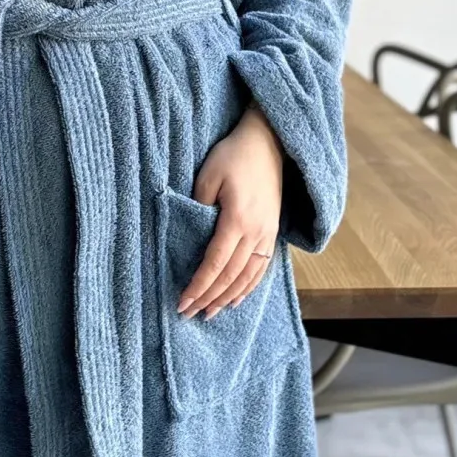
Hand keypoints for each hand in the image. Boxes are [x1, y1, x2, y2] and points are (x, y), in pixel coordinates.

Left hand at [176, 106, 283, 318]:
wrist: (268, 143)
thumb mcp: (207, 176)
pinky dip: (249, 287)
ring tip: (210, 313)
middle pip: (231, 276)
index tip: (183, 301)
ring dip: (227, 298)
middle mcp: (256, 232)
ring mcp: (267, 233)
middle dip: (208, 297)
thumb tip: (191, 236)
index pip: (215, 263)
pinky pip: (262, 267)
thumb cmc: (233, 155)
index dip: (199, 286)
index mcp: (237, 219)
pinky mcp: (273, 231)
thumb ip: (198, 208)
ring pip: (248, 276)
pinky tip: (236, 298)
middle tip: (189, 313)